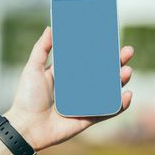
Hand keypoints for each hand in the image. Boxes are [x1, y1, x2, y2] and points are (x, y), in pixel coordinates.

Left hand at [5, 27, 133, 150]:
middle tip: (128, 51)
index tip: (113, 38)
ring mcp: (86, 103)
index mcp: (68, 74)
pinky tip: (127, 96)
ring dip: (121, 80)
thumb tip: (50, 27)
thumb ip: (41, 48)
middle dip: (118, 62)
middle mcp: (79, 88)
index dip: (102, 50)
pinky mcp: (89, 118)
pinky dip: (120, 105)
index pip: (89, 59)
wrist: (26, 127)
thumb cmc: (27, 98)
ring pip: (109, 90)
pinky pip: (108, 111)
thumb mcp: (33, 69)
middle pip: (104, 72)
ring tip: (127, 71)